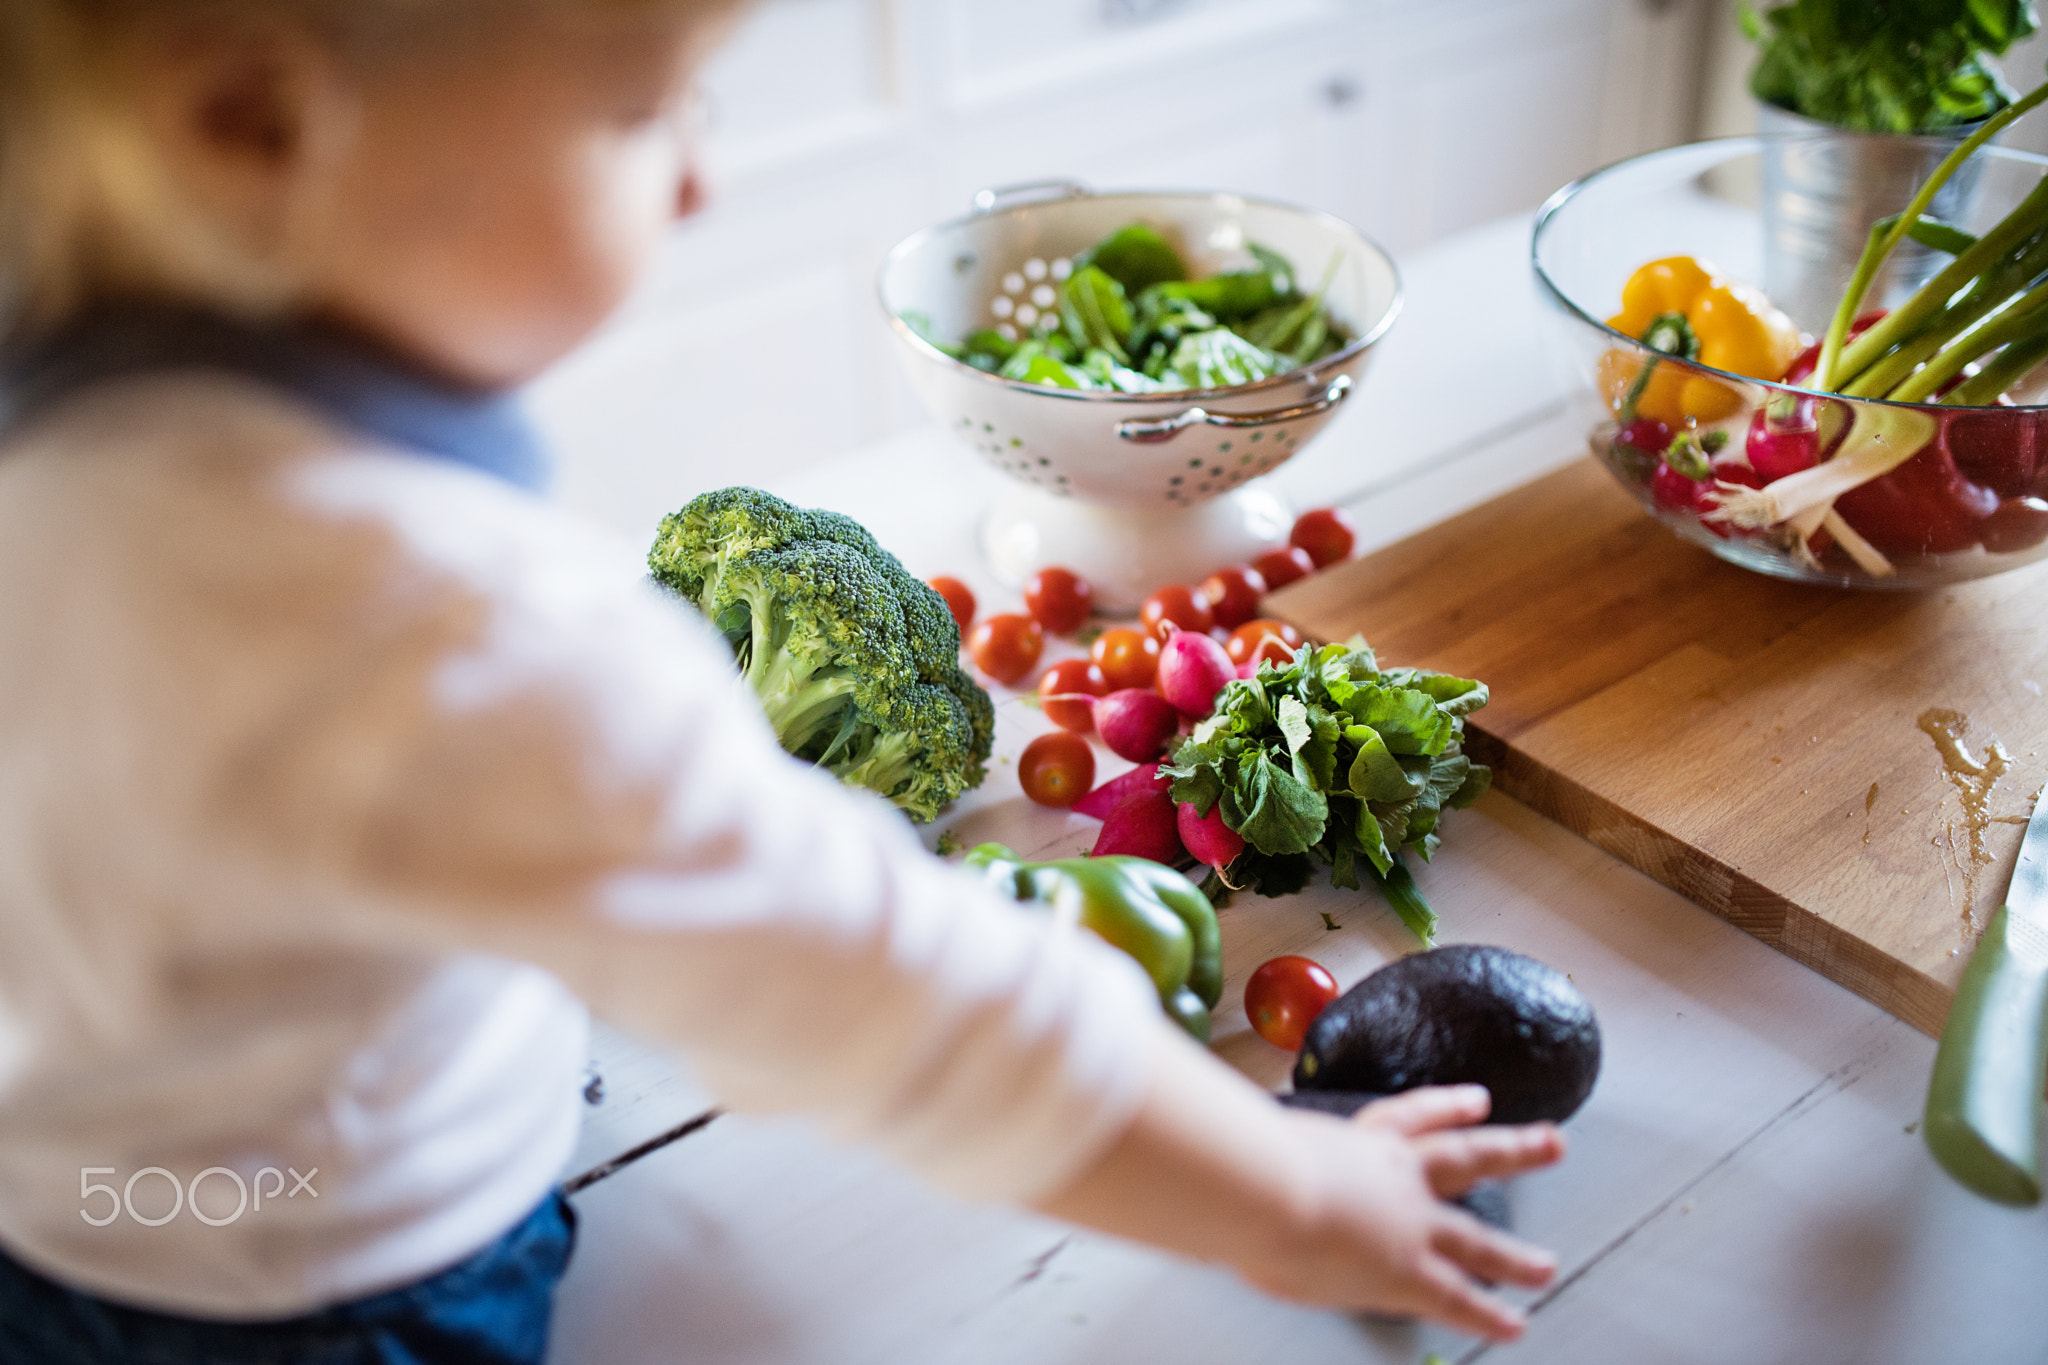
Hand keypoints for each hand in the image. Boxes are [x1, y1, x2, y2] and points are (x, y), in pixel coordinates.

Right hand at [1241, 1085, 1563, 1338]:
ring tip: (1545, 1267)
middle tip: (1554, 1141)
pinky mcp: (1409, 1273)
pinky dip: (1488, 1314)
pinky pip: (1457, 1298)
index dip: (1447, 1107)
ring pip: (1475, 1240)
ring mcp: (1409, 1226)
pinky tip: (1516, 1325)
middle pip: (1467, 1158)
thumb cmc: (1245, 1167)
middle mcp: (1396, 1178)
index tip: (1478, 1101)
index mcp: (1358, 1142)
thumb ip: (1260, 1167)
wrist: (1266, 1190)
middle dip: (1513, 1150)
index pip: (1411, 1118)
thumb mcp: (1257, 1154)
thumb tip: (1234, 1182)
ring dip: (1514, 1257)